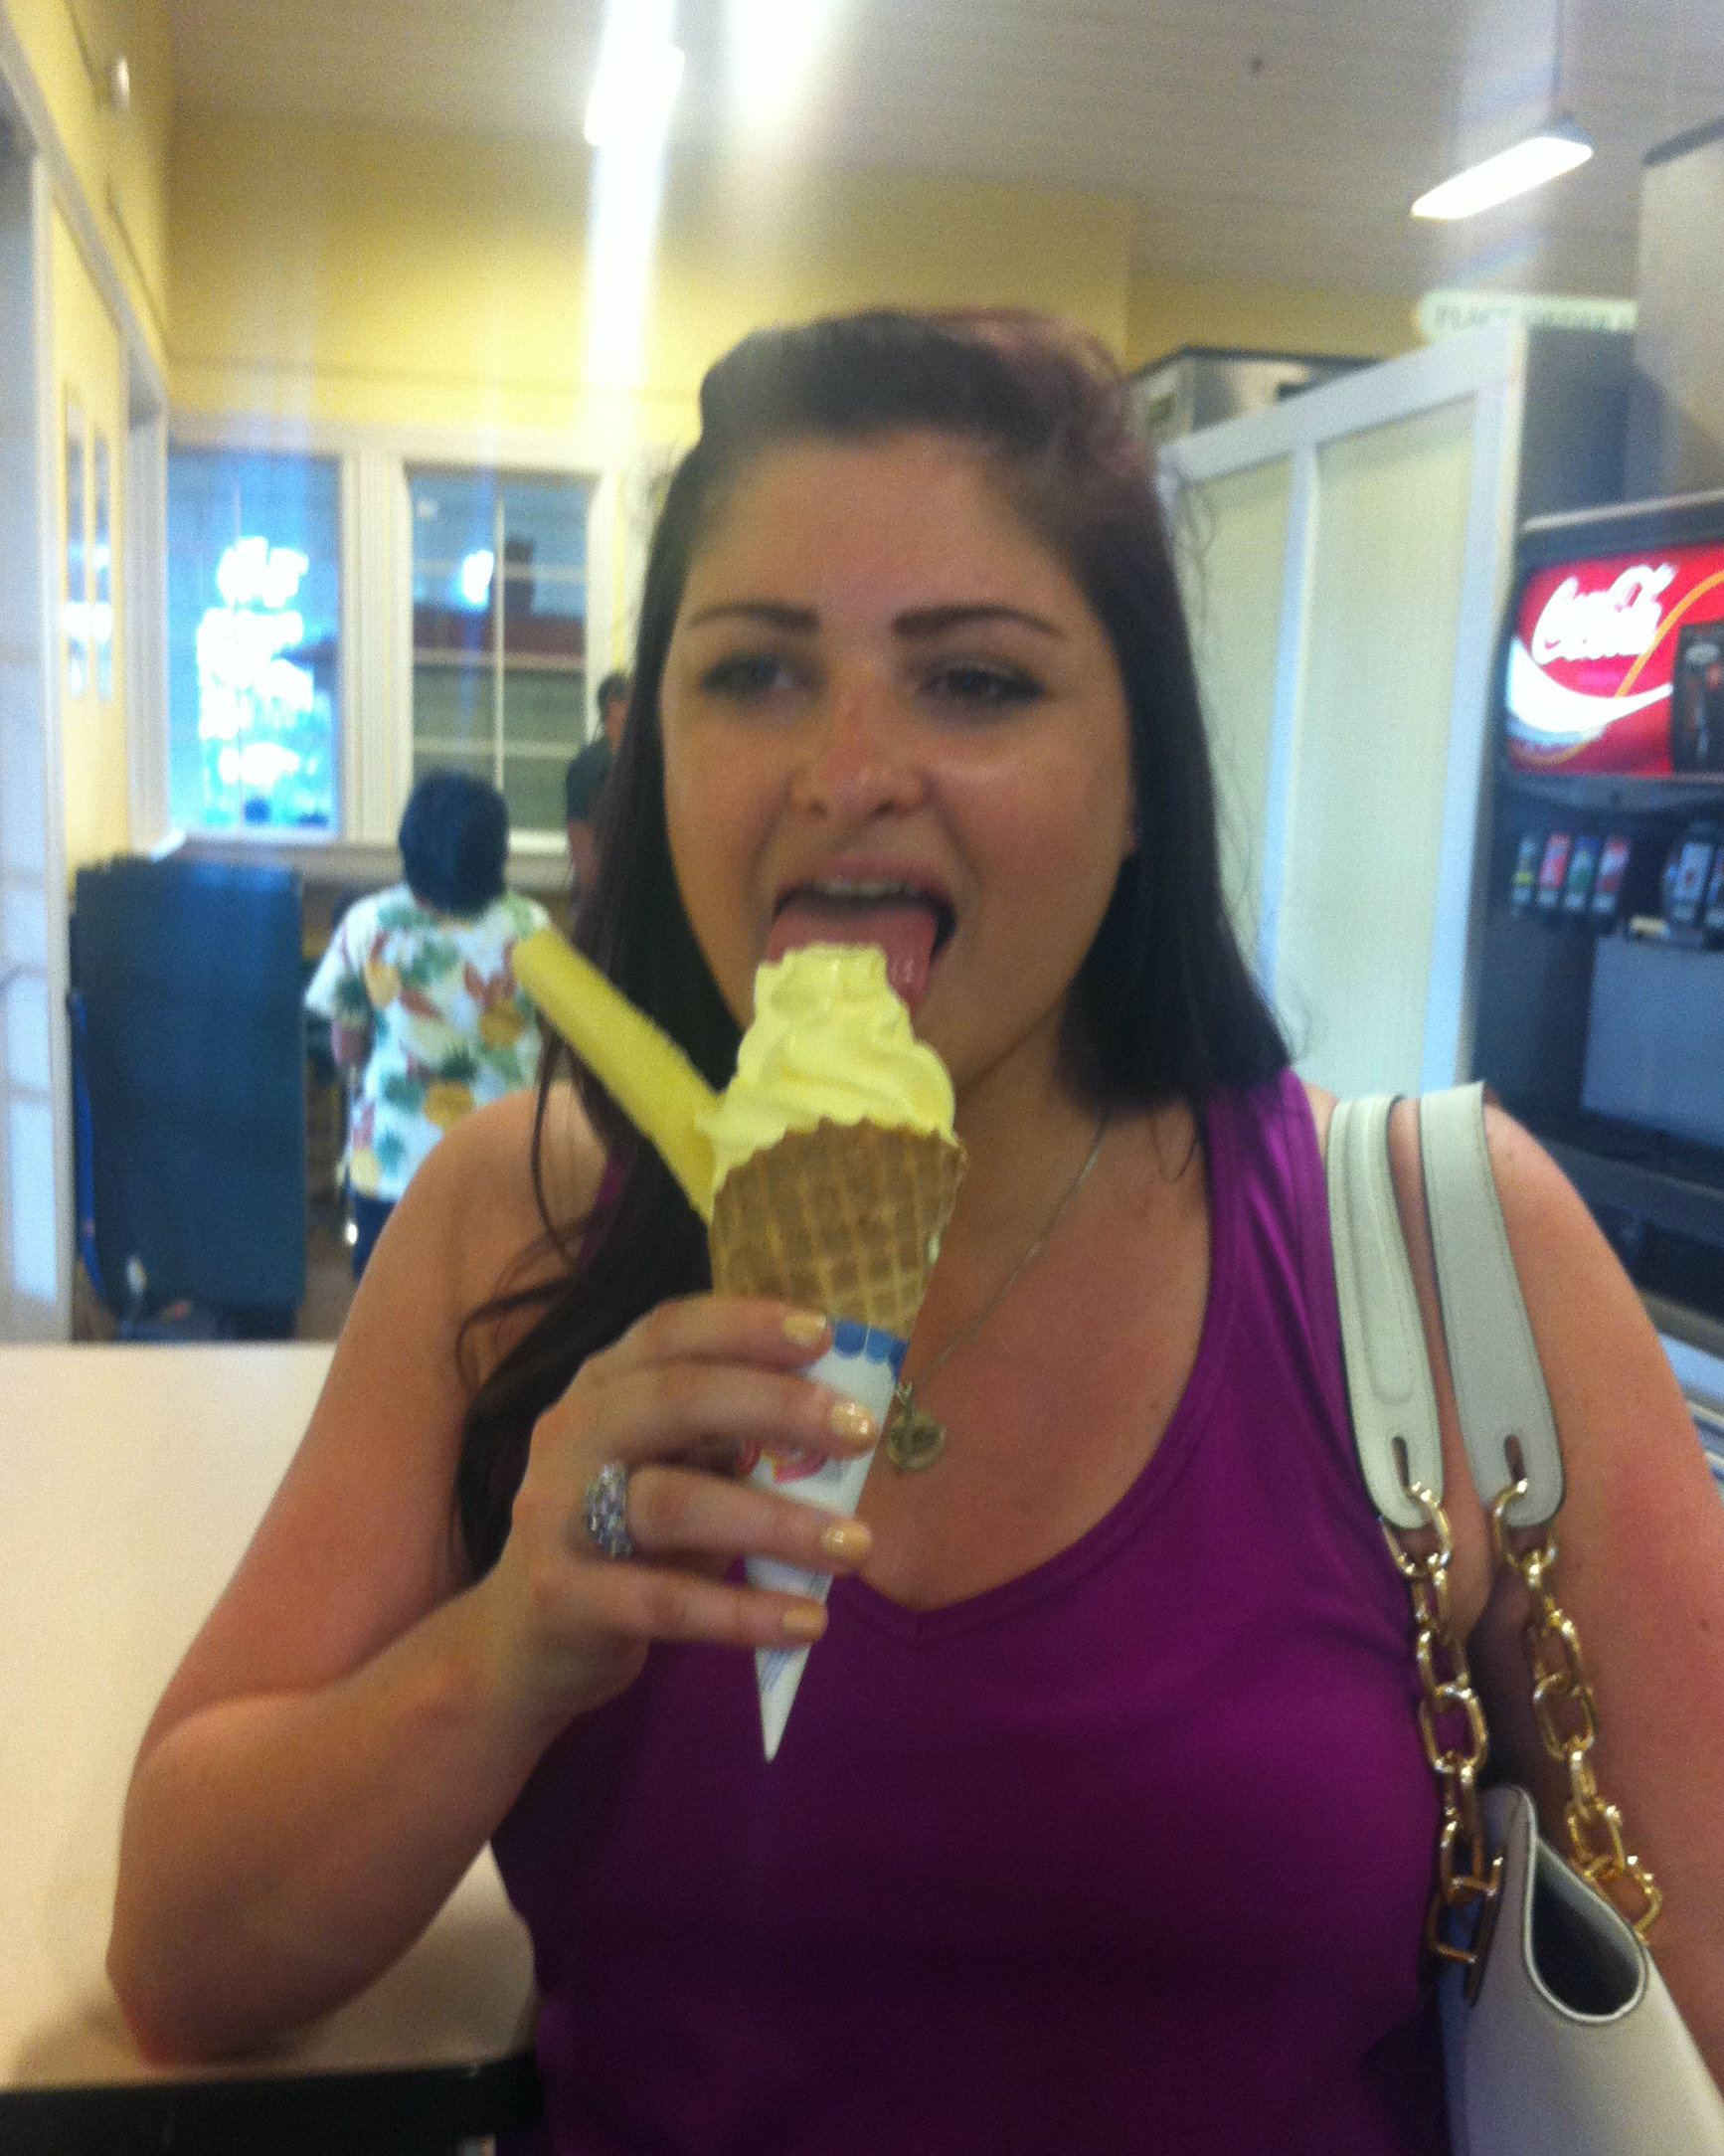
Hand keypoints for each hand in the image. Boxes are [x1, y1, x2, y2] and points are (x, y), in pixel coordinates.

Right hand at [468, 1299, 876, 1731]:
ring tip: (855, 1548)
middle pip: (676, 1400)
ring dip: (776, 1523)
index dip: (746, 1325)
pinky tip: (808, 1622)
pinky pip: (663, 1603)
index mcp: (601, 1386)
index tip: (827, 1334)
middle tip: (862, 1433)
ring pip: (675, 1504)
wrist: (521, 1645)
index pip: (670, 1330)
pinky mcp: (561, 1598)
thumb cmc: (623, 1541)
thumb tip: (839, 1420)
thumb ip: (731, 1442)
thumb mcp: (672, 1473)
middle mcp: (570, 1434)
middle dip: (778, 1407)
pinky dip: (743, 1613)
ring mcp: (556, 1515)